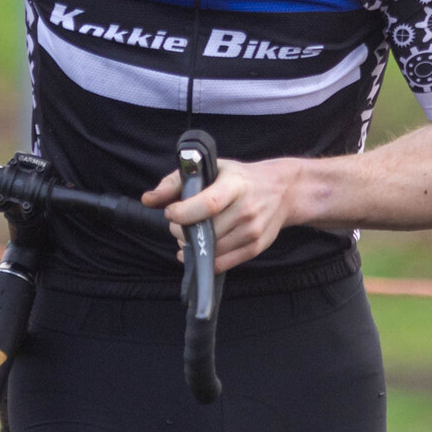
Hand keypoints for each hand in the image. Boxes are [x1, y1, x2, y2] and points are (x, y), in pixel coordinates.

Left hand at [144, 156, 310, 275]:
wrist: (283, 191)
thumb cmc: (242, 178)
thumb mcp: (213, 168)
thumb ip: (177, 182)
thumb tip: (148, 199)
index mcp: (236, 185)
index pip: (208, 204)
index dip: (184, 213)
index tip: (170, 212)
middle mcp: (246, 209)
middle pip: (207, 231)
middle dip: (182, 231)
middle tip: (176, 224)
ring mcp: (252, 231)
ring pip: (212, 250)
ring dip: (192, 247)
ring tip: (188, 234)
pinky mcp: (255, 248)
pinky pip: (223, 263)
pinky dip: (205, 261)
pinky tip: (196, 252)